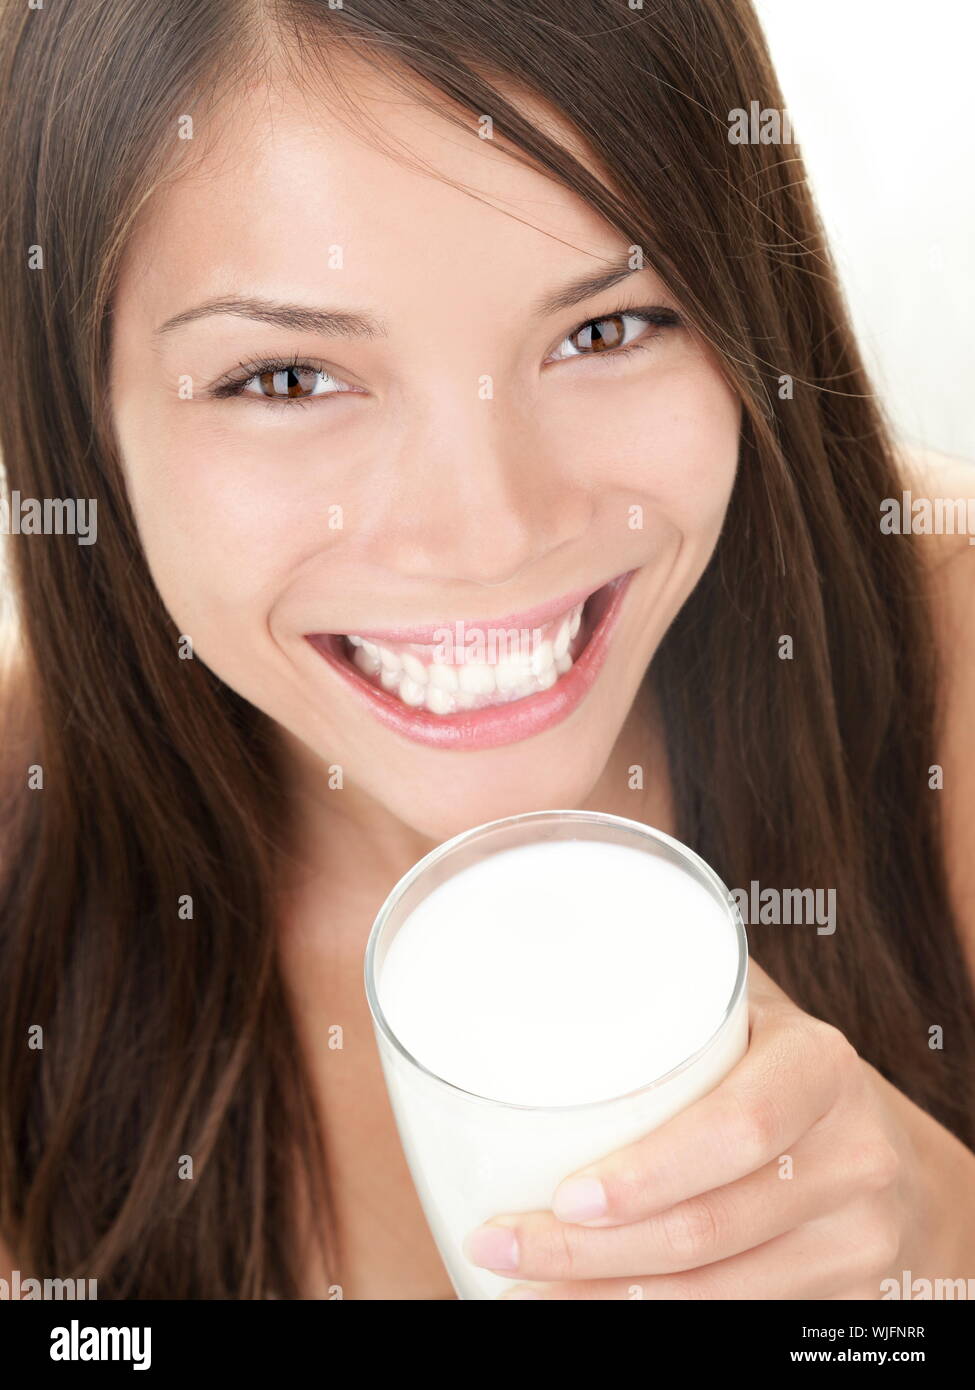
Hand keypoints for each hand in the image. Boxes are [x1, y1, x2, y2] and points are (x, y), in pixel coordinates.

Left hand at [462, 958, 962, 1298]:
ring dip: (604, 1297)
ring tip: (519, 1282)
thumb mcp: (746, 1008)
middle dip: (590, 1250)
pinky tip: (588, 1304)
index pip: (740, 1126)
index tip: (562, 1193)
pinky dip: (650, 1316)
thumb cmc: (774, 1064)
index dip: (650, 1172)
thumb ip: (670, 977)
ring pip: (714, 1289)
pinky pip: (734, 1317)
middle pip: (711, 1225)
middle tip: (500, 1241)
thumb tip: (540, 929)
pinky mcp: (844, 1293)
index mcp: (818, 1066)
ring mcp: (855, 1234)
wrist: (878, 1149)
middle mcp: (851, 1153)